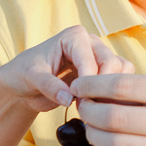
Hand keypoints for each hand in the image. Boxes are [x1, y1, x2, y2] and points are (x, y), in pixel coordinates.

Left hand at [0, 26, 133, 112]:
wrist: (25, 85)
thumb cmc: (25, 74)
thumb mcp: (31, 78)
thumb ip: (49, 86)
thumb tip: (68, 99)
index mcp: (74, 36)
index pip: (90, 58)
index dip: (87, 81)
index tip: (77, 99)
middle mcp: (92, 43)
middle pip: (112, 63)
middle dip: (101, 87)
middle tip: (86, 106)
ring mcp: (100, 58)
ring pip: (120, 73)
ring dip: (109, 92)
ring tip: (91, 107)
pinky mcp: (104, 74)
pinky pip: (119, 83)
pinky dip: (113, 96)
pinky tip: (98, 108)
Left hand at [71, 74, 145, 145]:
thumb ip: (144, 90)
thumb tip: (98, 90)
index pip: (121, 86)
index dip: (92, 85)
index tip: (79, 86)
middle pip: (113, 117)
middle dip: (88, 112)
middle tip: (83, 109)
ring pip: (115, 145)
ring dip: (93, 136)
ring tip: (91, 128)